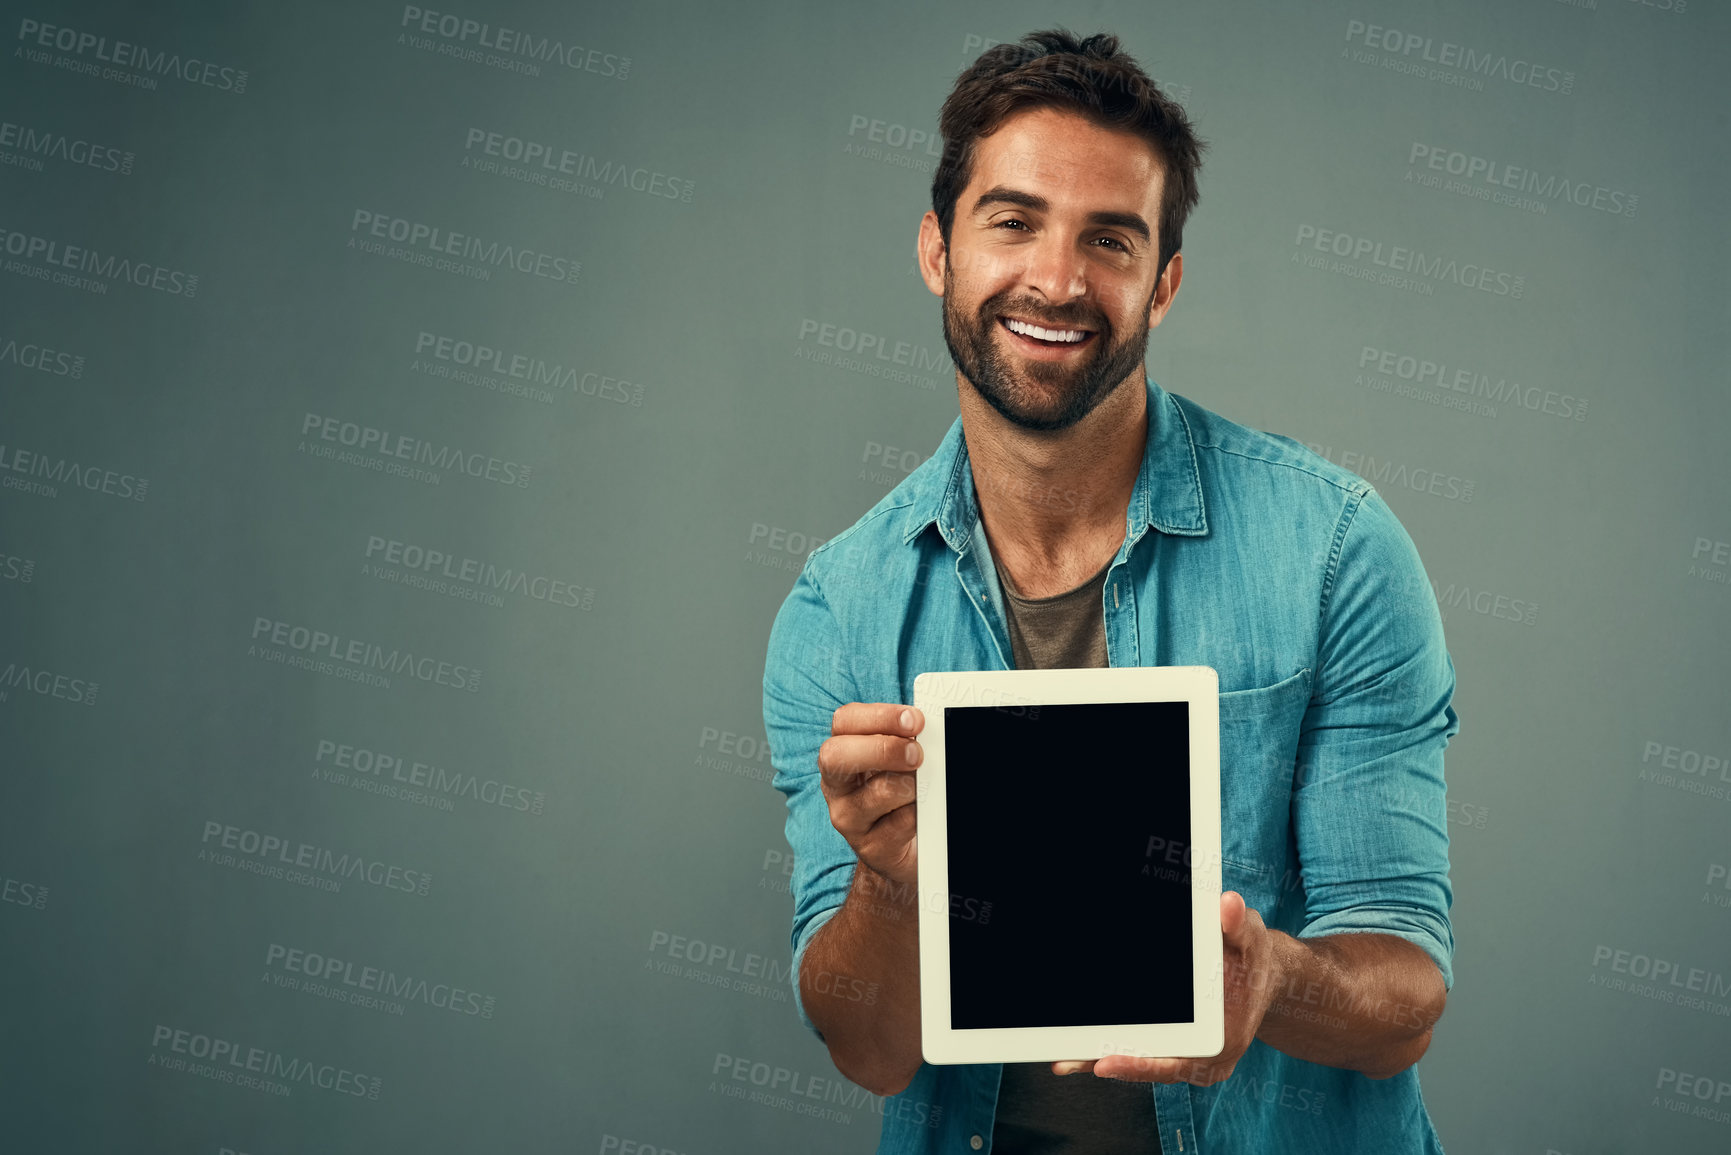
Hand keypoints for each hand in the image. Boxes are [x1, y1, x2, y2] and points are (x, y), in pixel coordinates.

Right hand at [817, 704, 924, 887]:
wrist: (899, 847)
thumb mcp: (894, 761)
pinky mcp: (870, 847)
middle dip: (884, 749)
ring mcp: (848, 817)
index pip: (845, 721)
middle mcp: (835, 784)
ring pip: (879, 792)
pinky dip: (920, 812)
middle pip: (837, 755)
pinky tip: (922, 811)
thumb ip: (902, 740)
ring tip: (924, 786)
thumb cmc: (897, 794)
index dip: (880, 716)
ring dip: (912, 784)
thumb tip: (924, 725)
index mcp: (841, 752)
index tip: (915, 720)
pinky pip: (902, 822)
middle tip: (917, 754)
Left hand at [1052, 892, 1280, 1084]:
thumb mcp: (1250, 938)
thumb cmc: (1251, 957)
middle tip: (1064, 1061)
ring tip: (1059, 1055)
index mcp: (1223, 1044)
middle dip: (1103, 1062)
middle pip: (1146, 1064)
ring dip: (1095, 1055)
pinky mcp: (1170, 1045)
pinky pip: (1136, 1046)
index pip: (1175, 1062)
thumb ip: (1239, 927)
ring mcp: (1184, 1056)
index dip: (1139, 1063)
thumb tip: (1229, 906)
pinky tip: (1075, 1037)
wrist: (1256, 972)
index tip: (1104, 1062)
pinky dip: (1107, 1042)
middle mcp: (1201, 1060)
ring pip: (1135, 1058)